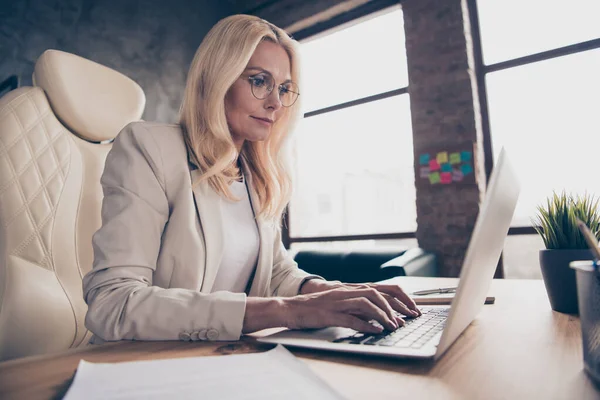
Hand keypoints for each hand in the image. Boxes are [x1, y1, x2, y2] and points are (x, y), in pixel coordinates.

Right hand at [282, 287, 401, 333]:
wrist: (291, 307)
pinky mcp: (330, 314)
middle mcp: (347, 291)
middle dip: (396, 306)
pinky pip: (351, 318)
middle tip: (407, 319)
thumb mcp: (341, 303)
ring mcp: (338, 302)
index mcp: (351, 288)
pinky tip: (375, 330)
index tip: (412, 309)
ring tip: (392, 326)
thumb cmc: (316, 308)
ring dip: (383, 315)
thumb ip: (358, 307)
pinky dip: (366, 325)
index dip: (400, 297)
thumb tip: (378, 317)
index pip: (383, 288)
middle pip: (378, 293)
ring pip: (367, 303)